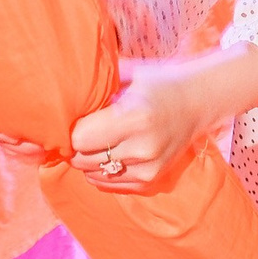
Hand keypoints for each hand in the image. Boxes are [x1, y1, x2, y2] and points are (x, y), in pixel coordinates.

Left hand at [68, 45, 257, 194]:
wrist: (199, 102)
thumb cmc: (158, 82)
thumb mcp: (128, 74)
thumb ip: (97, 86)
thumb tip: (58, 97)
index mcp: (136, 117)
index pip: (79, 138)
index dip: (74, 128)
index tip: (80, 117)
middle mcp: (143, 147)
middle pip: (83, 159)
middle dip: (79, 146)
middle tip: (88, 129)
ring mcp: (149, 168)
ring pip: (93, 175)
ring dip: (90, 160)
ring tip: (102, 140)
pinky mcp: (151, 181)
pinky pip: (109, 184)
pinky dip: (103, 171)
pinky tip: (113, 152)